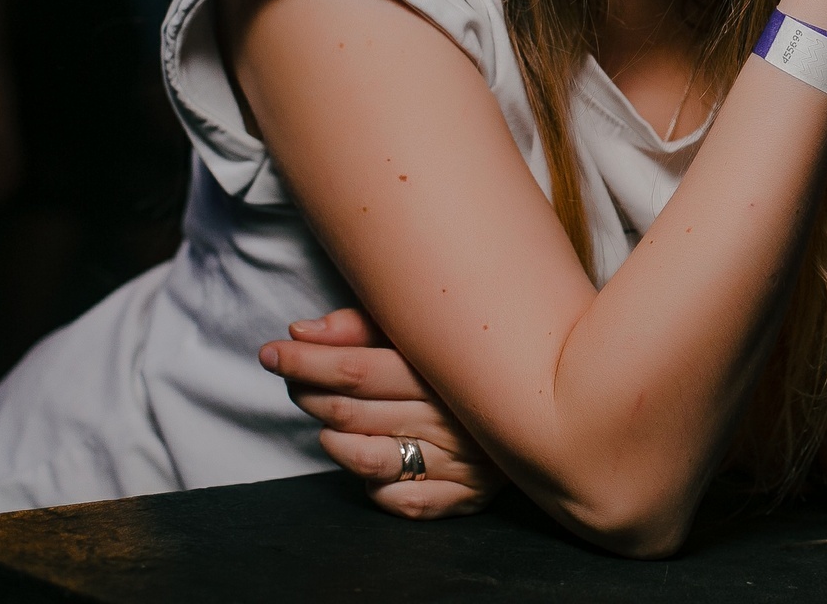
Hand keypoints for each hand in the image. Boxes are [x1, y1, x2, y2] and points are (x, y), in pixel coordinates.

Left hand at [259, 307, 508, 519]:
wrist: (553, 398)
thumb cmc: (469, 358)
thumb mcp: (424, 330)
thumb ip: (362, 327)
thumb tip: (300, 332)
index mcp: (445, 368)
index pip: (357, 369)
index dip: (307, 362)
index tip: (272, 352)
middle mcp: (453, 417)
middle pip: (354, 411)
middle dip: (309, 392)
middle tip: (292, 377)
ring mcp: (459, 462)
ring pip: (367, 458)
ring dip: (333, 439)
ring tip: (329, 421)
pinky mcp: (463, 496)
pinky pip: (397, 499)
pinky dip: (372, 483)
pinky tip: (371, 456)